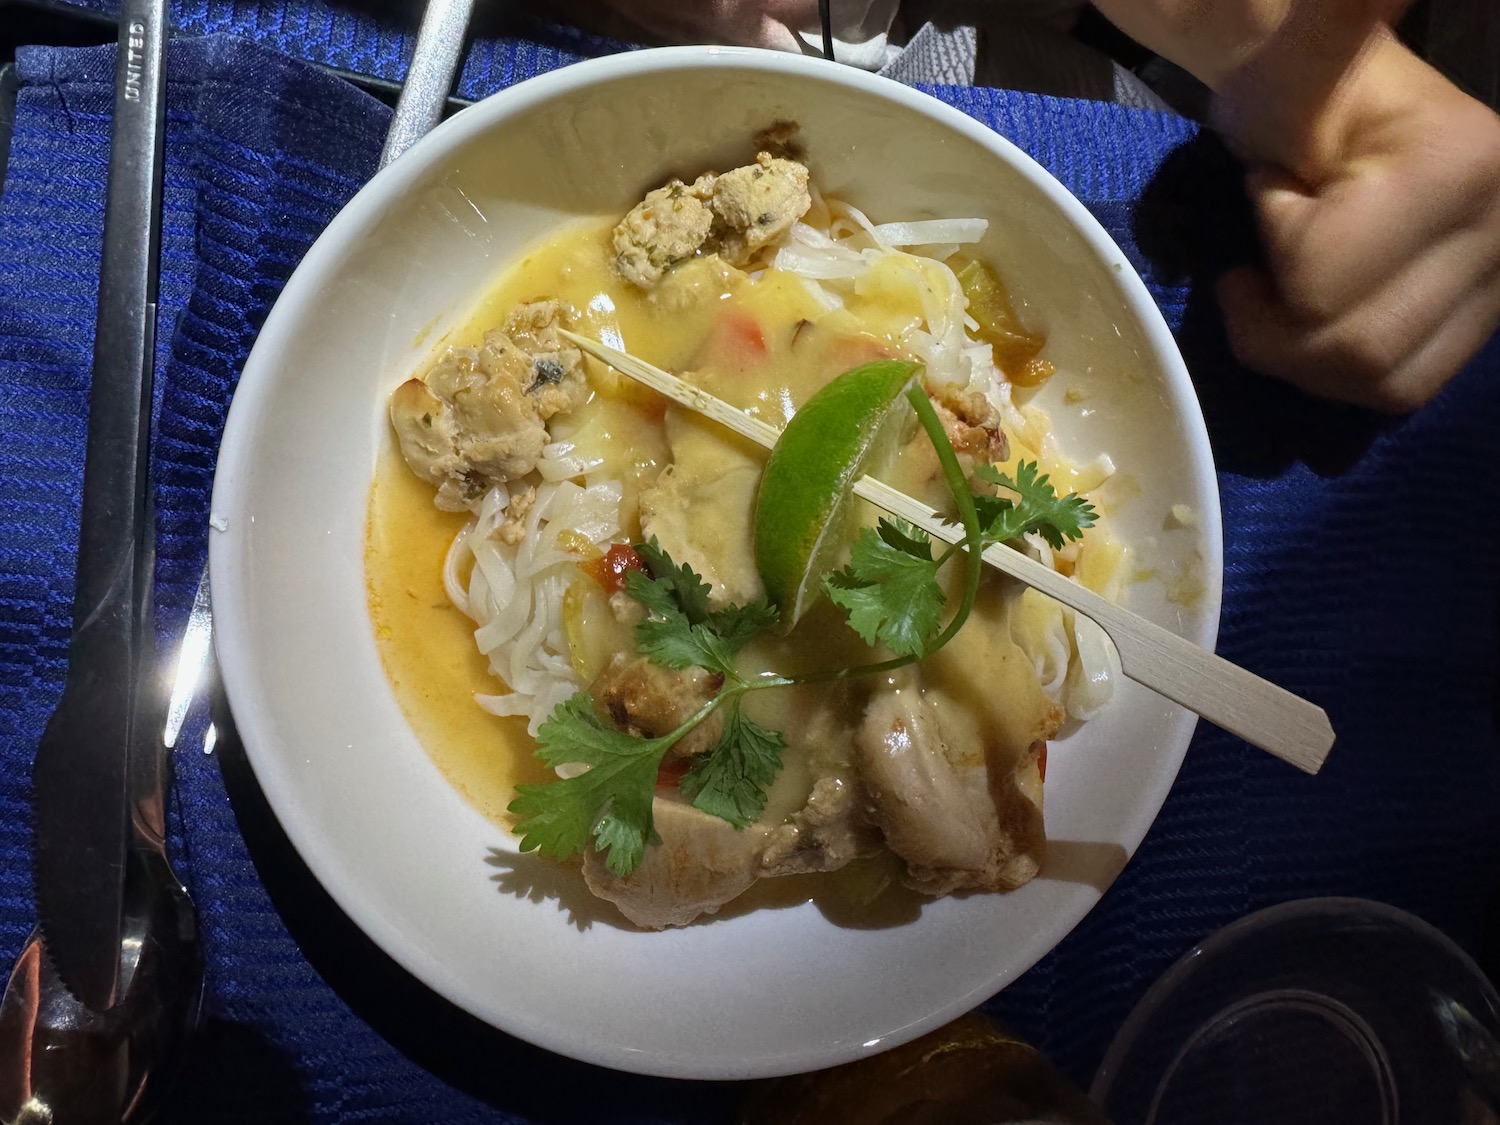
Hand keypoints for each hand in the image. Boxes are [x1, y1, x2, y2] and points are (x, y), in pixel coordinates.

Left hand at [1210, 0, 1499, 411]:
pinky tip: (1318, 317)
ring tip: (1288, 287)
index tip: (1271, 195)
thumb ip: (1345, 18)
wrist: (1321, 98)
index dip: (1276, 249)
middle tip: (1257, 271)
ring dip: (1307, 353)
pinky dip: (1341, 372)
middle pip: (1356, 352)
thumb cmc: (1295, 82)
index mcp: (1462, 167)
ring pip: (1380, 382)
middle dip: (1282, 322)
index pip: (1323, 284)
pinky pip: (1401, 388)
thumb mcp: (1304, 55)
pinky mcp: (1477, 322)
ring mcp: (1499, 284)